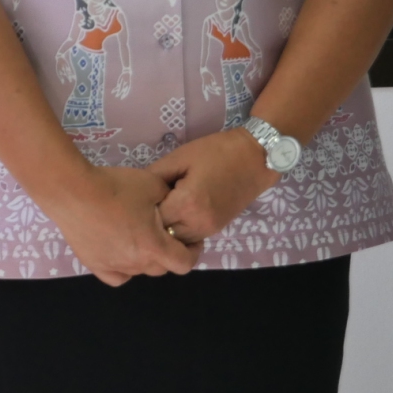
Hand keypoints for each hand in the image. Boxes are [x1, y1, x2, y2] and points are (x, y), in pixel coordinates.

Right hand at [49, 164, 200, 286]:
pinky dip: (122, 268)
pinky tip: (119, 252)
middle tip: (161, 232)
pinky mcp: (93, 264)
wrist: (73, 190)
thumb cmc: (114, 186)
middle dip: (167, 252)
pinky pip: (116, 276)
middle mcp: (136, 263)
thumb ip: (170, 200)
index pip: (185, 263)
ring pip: (139, 271)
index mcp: (154, 246)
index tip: (189, 238)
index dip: (192, 251)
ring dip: (145, 258)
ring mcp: (113, 266)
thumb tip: (173, 206)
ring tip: (136, 236)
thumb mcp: (153, 184)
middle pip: (162, 267)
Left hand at [150, 129, 277, 244]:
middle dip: (152, 222)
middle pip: (163, 234)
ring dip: (167, 229)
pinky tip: (176, 211)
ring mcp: (210, 230)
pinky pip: (191, 237)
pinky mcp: (217, 229)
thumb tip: (136, 190)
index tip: (138, 197)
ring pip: (177, 240)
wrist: (255, 158)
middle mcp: (198, 223)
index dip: (142, 208)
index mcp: (187, 204)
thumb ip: (154, 176)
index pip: (152, 219)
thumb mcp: (179, 158)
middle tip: (146, 203)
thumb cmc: (215, 152)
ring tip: (162, 207)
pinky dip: (180, 229)